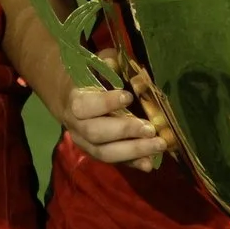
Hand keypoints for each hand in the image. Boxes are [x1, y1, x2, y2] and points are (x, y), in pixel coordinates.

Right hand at [47, 48, 168, 171]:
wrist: (70, 98)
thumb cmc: (89, 77)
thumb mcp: (95, 64)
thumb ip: (108, 64)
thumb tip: (123, 68)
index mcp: (74, 100)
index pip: (84, 106)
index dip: (105, 103)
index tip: (129, 97)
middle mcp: (76, 125)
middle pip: (96, 133)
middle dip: (125, 130)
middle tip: (151, 128)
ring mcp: (86, 143)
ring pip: (105, 153)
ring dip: (134, 150)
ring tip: (158, 144)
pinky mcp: (97, 153)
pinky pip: (114, 163)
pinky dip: (132, 164)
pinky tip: (150, 163)